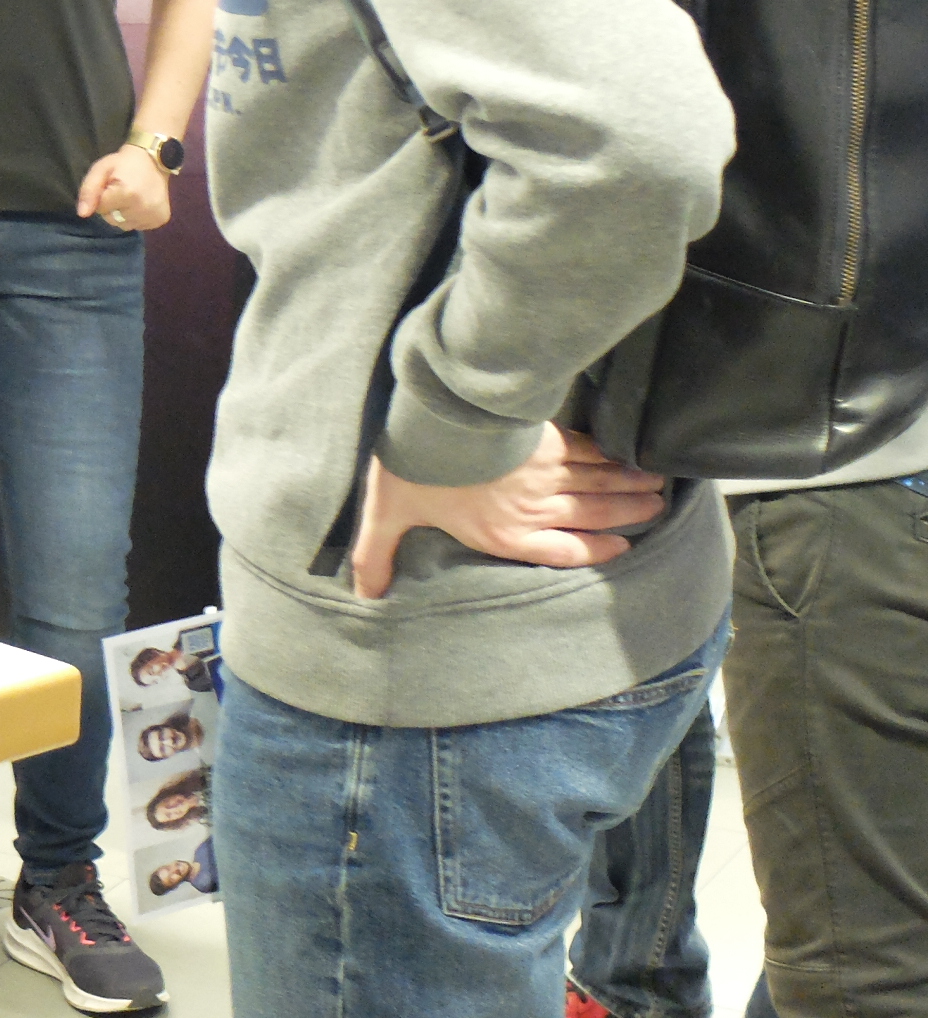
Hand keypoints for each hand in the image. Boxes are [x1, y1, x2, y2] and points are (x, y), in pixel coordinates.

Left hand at [76, 144, 168, 231]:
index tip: (111, 185)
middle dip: (112, 207)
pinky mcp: (160, 220)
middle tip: (121, 191)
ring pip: (124, 225)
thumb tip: (82, 214)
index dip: (102, 197)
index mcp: (127, 193)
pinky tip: (140, 203)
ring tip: (130, 197)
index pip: (100, 209)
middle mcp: (141, 208)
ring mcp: (153, 216)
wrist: (154, 160)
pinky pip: (137, 226)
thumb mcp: (101, 169)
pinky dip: (135, 217)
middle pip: (112, 219)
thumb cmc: (124, 163)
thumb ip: (89, 190)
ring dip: (123, 214)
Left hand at [348, 423, 666, 600]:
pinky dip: (613, 455)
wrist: (432, 422)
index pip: (564, 553)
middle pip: (594, 516)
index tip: (622, 547)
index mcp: (502, 535)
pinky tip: (630, 455)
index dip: (597, 551)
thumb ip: (377, 557)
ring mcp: (545, 475)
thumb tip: (361, 595)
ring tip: (657, 486)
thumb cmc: (408, 471)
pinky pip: (590, 451)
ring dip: (630, 485)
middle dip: (628, 513)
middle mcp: (532, 509)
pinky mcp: (548, 442)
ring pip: (599, 484)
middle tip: (656, 507)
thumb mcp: (385, 517)